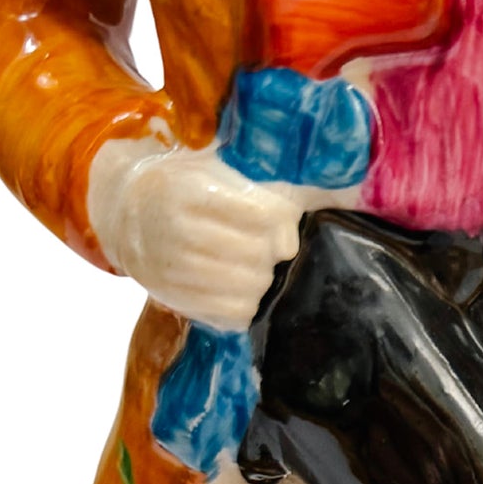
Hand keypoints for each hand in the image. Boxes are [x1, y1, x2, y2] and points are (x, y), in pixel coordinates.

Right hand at [87, 138, 301, 330]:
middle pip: (260, 255)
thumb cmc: (190, 185)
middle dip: (274, 251)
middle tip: (268, 244)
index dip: (283, 220)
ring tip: (254, 264)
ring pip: (251, 289)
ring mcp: (171, 270)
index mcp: (189, 191)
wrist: (126, 208)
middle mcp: (175, 231)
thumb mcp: (225, 169)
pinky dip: (248, 303)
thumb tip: (356, 198)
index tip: (281, 219)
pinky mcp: (174, 299)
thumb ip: (284, 186)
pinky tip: (240, 286)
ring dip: (264, 278)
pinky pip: (234, 314)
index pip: (264, 215)